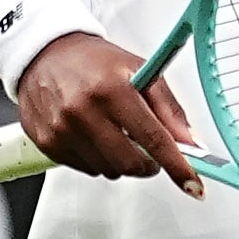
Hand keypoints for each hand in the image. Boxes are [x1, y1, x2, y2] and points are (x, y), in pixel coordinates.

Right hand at [13, 29, 204, 194]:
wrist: (45, 54)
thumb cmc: (95, 62)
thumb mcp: (140, 71)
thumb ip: (169, 109)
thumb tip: (190, 144)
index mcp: (112, 89)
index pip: (153, 137)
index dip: (176, 166)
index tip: (192, 185)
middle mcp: (84, 110)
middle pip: (131, 163)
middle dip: (148, 163)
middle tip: (149, 149)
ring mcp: (63, 129)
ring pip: (109, 170)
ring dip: (120, 160)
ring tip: (114, 132)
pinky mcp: (48, 143)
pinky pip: (87, 169)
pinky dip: (98, 159)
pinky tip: (92, 134)